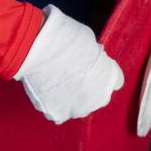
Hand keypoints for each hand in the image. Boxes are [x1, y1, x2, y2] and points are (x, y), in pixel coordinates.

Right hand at [13, 5, 123, 122]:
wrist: (35, 46)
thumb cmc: (63, 37)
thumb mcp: (89, 40)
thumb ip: (94, 56)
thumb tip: (90, 60)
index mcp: (109, 79)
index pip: (115, 80)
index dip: (103, 71)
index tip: (93, 64)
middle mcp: (96, 99)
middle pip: (96, 96)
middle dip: (88, 87)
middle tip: (72, 72)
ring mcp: (75, 109)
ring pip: (77, 106)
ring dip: (71, 97)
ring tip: (57, 80)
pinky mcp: (54, 113)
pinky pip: (57, 110)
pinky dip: (53, 101)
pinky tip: (47, 86)